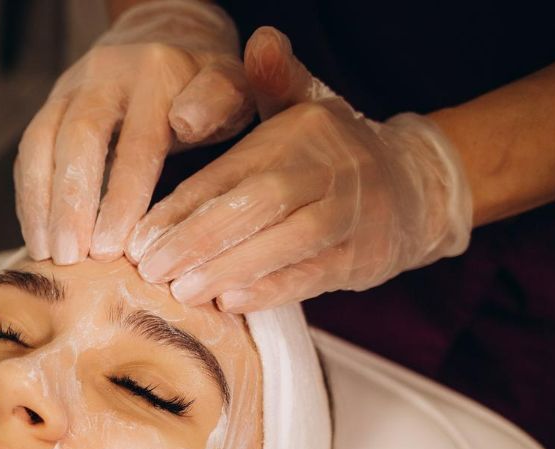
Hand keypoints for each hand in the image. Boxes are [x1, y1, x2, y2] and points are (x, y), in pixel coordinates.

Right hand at [14, 0, 253, 264]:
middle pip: (78, 138)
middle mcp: (106, 74)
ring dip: (40, 203)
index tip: (112, 250)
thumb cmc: (204, 92)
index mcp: (157, 74)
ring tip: (47, 254)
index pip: (136, 142)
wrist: (164, 43)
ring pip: (41, 143)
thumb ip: (218, 103)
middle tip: (70, 258)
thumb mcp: (232, 90)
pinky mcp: (48, 105)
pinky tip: (38, 237)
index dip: (121, 198)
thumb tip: (187, 121)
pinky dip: (30, 197)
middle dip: (71, 203)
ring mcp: (70, 87)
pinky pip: (29, 152)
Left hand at [127, 27, 472, 311]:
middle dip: (198, 238)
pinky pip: (312, 275)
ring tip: (181, 290)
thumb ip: (270, 81)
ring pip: (284, 243)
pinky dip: (271, 289)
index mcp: (298, 134)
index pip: (230, 171)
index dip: (182, 206)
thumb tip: (261, 40)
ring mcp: (346, 216)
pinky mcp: (359, 257)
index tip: (140, 236)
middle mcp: (324, 171)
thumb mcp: (302, 106)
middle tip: (151, 268)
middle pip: (257, 204)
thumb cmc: (331, 153)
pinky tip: (230, 302)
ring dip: (229, 268)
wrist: (414, 186)